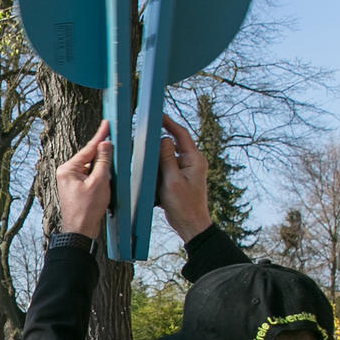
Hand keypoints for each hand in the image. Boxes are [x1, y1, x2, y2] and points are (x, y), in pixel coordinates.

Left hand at [55, 120, 113, 239]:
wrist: (80, 232)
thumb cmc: (87, 209)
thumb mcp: (99, 182)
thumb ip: (103, 161)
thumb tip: (105, 144)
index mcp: (68, 169)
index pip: (88, 148)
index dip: (100, 136)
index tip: (107, 123)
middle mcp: (67, 173)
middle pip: (90, 157)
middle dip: (103, 155)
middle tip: (115, 147)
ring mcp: (71, 181)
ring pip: (92, 168)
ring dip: (103, 169)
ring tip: (108, 180)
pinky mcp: (77, 188)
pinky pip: (91, 177)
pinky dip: (100, 177)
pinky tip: (107, 182)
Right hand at [153, 114, 210, 241]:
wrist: (191, 224)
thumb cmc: (184, 205)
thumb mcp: (172, 180)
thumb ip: (167, 158)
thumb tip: (163, 138)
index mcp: (194, 159)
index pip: (181, 134)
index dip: (169, 123)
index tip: (157, 115)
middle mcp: (193, 161)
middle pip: (174, 143)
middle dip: (159, 141)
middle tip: (145, 136)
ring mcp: (187, 170)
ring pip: (169, 156)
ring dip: (158, 158)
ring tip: (147, 160)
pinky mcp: (181, 178)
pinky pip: (167, 167)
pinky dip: (159, 169)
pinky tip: (151, 175)